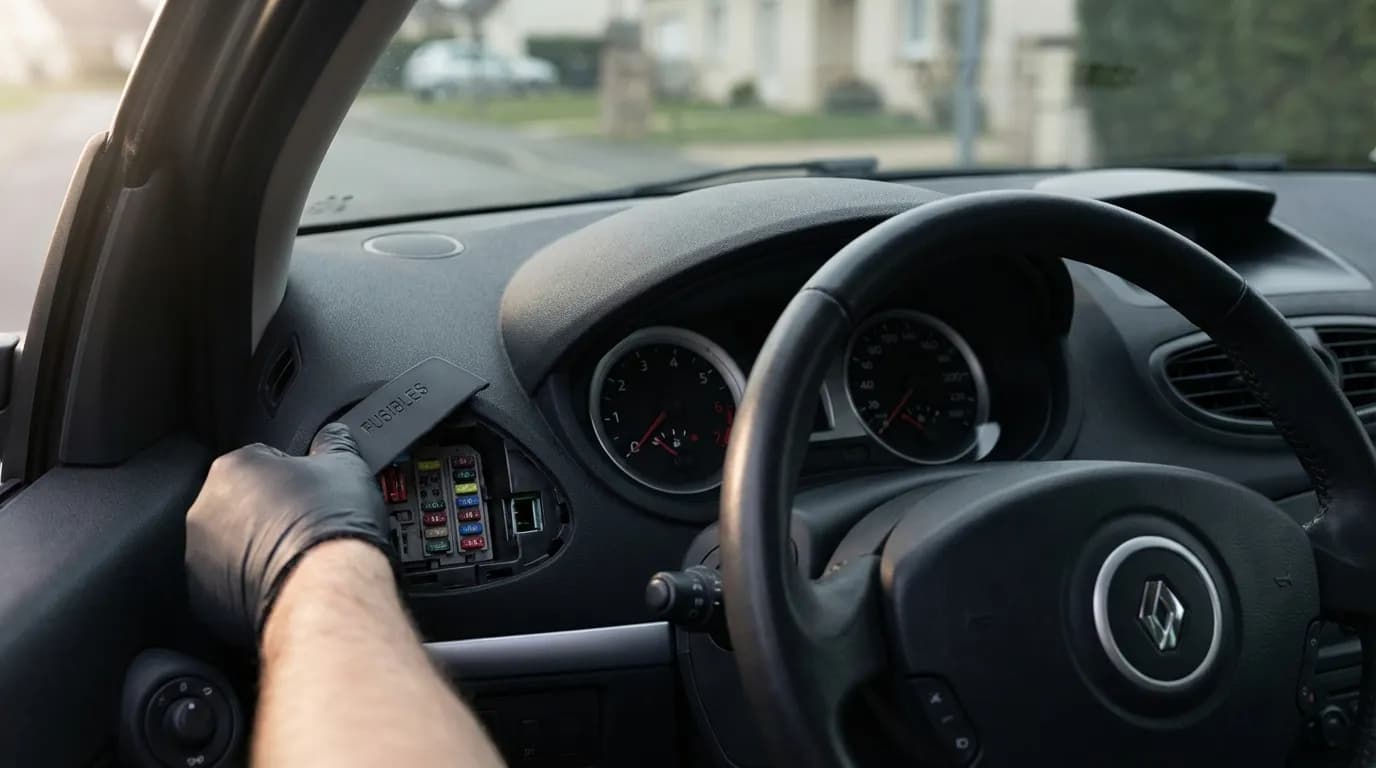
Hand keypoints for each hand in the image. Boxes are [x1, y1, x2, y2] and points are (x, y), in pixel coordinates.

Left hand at [185, 423, 392, 646]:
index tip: (312, 494)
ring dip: (258, 549)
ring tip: (296, 559)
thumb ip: (332, 443)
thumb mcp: (347, 465)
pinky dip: (250, 585)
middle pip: (242, 504)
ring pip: (232, 546)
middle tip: (307, 527)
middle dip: (270, 514)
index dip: (294, 477)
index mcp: (233, 468)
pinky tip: (283, 584)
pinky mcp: (205, 597)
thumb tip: (333, 437)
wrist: (325, 589)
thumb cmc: (331, 527)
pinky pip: (228, 585)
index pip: (263, 460)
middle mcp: (205, 509)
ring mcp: (199, 556)